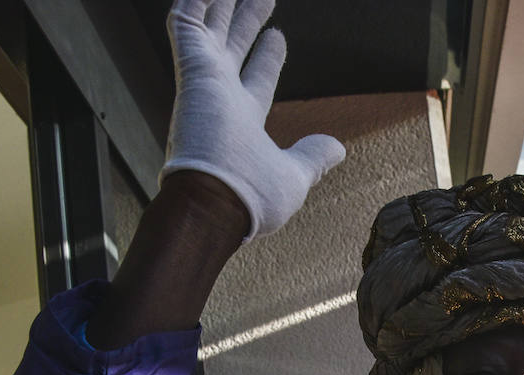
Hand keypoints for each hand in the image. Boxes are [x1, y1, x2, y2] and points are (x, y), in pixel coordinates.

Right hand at [161, 0, 345, 239]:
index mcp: (242, 123)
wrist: (215, 205)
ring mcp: (204, 83)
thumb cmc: (251, 199)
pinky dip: (195, 1)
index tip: (277, 35)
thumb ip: (313, 157)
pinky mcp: (192, 70)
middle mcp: (219, 99)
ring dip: (221, 1)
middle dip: (245, 19)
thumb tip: (337, 148)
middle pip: (233, 47)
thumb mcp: (294, 176)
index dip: (267, 56)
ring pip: (210, 27)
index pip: (256, 80)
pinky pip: (186, 22)